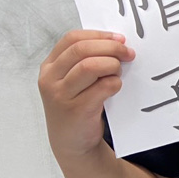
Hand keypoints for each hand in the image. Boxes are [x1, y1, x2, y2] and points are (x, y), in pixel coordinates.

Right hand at [38, 30, 135, 157]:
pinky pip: (102, 87)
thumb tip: (117, 42)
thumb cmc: (77, 104)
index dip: (99, 35)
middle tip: (128, 53)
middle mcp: (50, 79)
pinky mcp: (77, 110)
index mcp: (50, 67)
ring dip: (112, 65)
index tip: (120, 39)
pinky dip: (114, 83)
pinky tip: (115, 88)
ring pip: (90, 66)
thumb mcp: (72, 80)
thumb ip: (86, 60)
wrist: (71, 142)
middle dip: (111, 48)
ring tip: (118, 73)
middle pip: (82, 49)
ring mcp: (61, 95)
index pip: (72, 39)